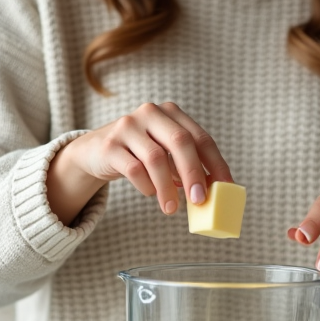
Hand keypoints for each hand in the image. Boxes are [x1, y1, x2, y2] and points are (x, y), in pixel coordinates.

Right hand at [48, 102, 231, 222]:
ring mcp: (128, 126)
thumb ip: (185, 165)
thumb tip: (212, 191)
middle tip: (200, 200)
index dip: (216, 163)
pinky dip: (146, 186)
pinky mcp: (110, 144)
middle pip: (180, 142)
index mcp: (171, 113)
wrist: (94, 151)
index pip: (201, 138)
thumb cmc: (139, 154)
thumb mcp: (165, 153)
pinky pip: (134, 169)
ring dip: (167, 187)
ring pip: (156, 158)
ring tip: (171, 208)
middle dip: (194, 173)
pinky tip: (149, 193)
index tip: (225, 187)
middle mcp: (151, 113)